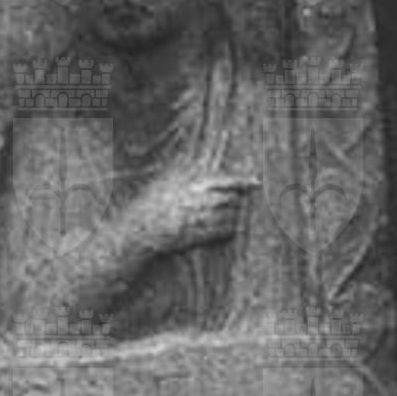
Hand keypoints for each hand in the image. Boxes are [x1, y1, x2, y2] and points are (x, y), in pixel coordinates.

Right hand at [126, 174, 252, 257]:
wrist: (139, 229)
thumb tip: (191, 158)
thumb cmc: (150, 202)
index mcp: (194, 185)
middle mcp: (201, 202)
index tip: (256, 182)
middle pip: (232, 200)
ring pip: (230, 217)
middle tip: (241, 200)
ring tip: (235, 215)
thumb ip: (182, 169)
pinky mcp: (199, 237)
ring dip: (236, 216)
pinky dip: (228, 230)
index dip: (244, 181)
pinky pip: (222, 233)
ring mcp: (201, 220)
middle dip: (238, 200)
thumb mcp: (165, 179)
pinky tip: (228, 230)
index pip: (227, 180)